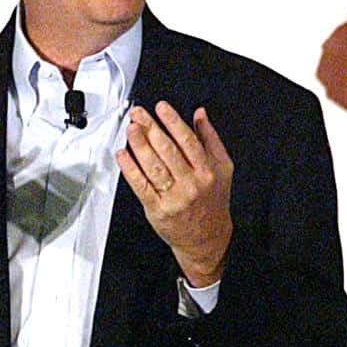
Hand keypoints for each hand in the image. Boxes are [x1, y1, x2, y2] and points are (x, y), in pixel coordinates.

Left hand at [118, 101, 233, 286]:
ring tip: (131, 130)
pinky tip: (124, 155)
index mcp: (207, 171)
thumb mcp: (222, 168)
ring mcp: (173, 197)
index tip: (161, 108)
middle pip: (168, 151)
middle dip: (151, 129)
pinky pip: (141, 186)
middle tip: (139, 114)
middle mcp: (191, 184)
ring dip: (139, 145)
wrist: (207, 238)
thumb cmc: (213, 202)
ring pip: (153, 166)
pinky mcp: (157, 209)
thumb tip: (200, 114)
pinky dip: (130, 169)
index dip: (173, 122)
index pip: (188, 141)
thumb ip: (210, 139)